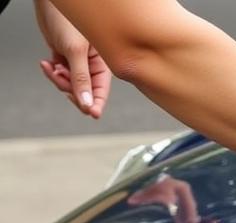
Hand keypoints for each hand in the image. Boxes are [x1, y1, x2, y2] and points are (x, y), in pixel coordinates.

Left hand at [34, 0, 110, 117]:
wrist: (50, 3)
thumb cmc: (67, 18)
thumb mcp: (76, 51)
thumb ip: (81, 79)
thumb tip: (87, 103)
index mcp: (102, 64)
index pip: (102, 91)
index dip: (97, 103)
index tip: (92, 113)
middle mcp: (91, 66)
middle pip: (84, 92)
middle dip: (71, 89)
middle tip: (61, 80)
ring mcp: (77, 64)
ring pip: (69, 85)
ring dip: (58, 80)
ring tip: (51, 67)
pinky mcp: (64, 59)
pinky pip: (59, 76)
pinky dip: (52, 73)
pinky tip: (48, 64)